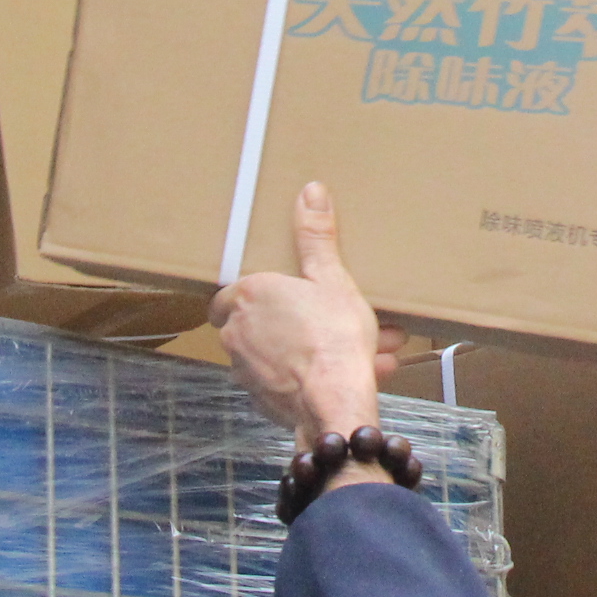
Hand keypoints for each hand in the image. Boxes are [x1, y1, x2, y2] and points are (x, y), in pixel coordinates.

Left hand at [211, 184, 403, 457]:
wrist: (335, 403)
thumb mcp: (332, 279)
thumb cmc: (332, 337)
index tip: (289, 296)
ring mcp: (244, 370)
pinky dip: (312, 378)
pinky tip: (350, 375)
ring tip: (363, 349)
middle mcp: (235, 333)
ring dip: (313, 351)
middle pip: (261, 323)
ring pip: (279, 354)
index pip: (234, 291)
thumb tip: (310, 192)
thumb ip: (317, 237)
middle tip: (338, 322)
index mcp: (247, 296)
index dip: (262, 294)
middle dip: (302, 322)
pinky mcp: (260, 400)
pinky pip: (287, 383)